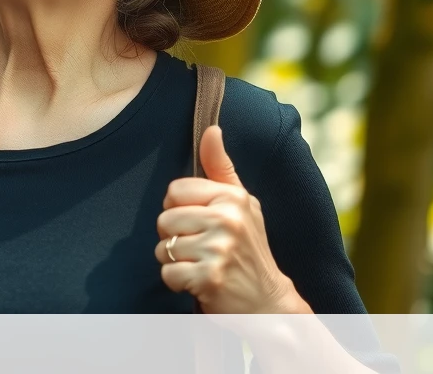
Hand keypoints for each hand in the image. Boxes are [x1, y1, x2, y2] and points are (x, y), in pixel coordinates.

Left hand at [155, 125, 304, 313]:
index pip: (174, 191)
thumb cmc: (248, 248)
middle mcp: (228, 220)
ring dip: (176, 261)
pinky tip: (200, 282)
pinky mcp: (210, 278)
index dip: (179, 209)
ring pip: (164, 248)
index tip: (199, 223)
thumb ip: (220, 168)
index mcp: (232, 197)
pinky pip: (168, 273)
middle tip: (201, 249)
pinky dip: (178, 282)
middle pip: (164, 220)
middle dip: (175, 237)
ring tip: (201, 264)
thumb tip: (212, 129)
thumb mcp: (240, 203)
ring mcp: (220, 250)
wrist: (268, 302)